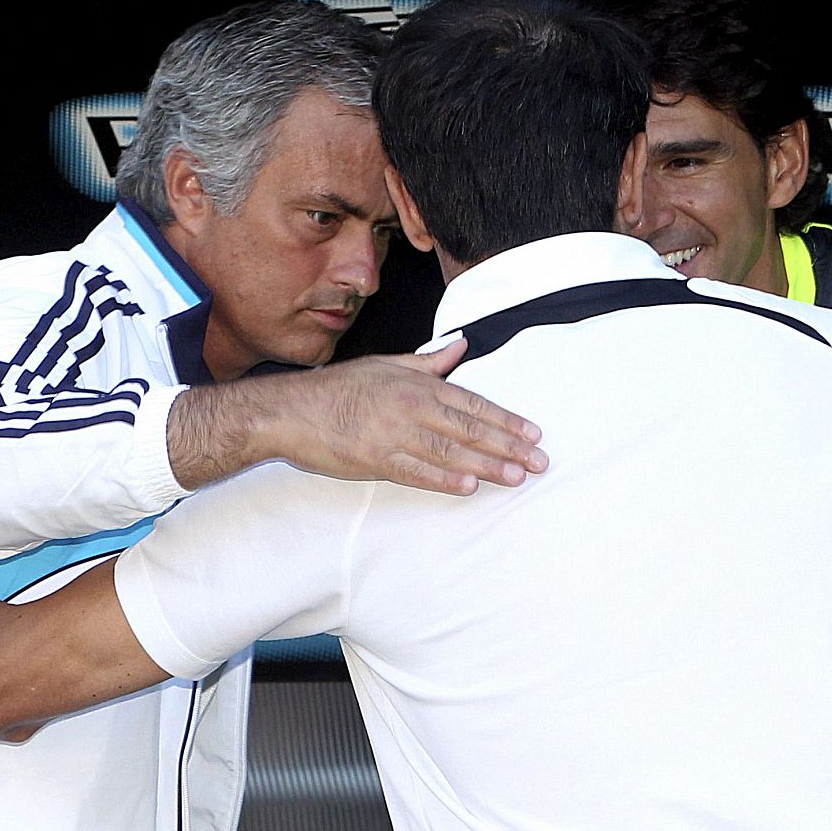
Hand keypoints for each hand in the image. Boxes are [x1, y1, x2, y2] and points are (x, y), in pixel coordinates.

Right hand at [273, 338, 549, 494]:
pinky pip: (416, 471)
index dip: (506, 419)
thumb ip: (428, 361)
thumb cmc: (340, 388)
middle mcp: (412, 407)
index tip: (533, 433)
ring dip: (487, 465)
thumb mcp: (387, 364)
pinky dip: (443, 478)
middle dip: (508, 446)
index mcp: (417, 384)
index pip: (473, 403)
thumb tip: (461, 345)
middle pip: (470, 428)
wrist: (291, 409)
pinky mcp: (376, 460)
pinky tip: (468, 485)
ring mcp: (394, 434)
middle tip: (539, 462)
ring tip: (516, 476)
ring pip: (450, 451)